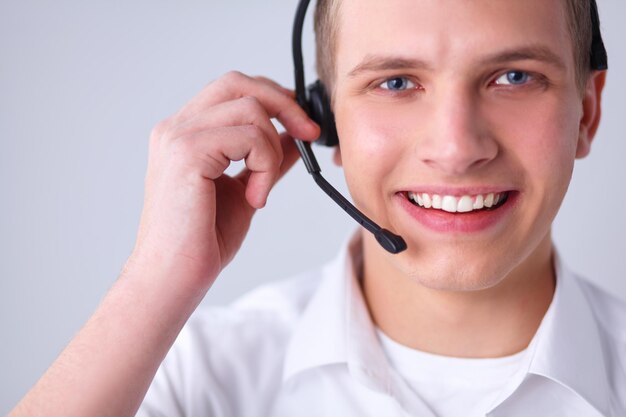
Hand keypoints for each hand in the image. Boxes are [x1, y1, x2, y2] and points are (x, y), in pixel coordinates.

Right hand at [130, 71, 319, 291]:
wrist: (173, 277)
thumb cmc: (201, 240)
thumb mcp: (245, 189)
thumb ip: (265, 159)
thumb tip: (295, 138)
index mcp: (185, 132)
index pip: (232, 89)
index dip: (273, 99)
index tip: (303, 126)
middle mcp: (176, 127)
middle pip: (239, 83)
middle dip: (284, 104)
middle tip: (309, 134)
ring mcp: (178, 137)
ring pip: (251, 109)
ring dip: (271, 150)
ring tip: (260, 190)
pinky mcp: (186, 153)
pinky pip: (248, 137)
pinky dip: (264, 166)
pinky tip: (254, 199)